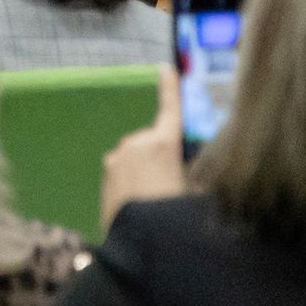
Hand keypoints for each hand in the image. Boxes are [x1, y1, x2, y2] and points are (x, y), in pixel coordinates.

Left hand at [101, 66, 186, 228]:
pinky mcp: (106, 170)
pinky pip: (124, 169)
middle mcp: (136, 142)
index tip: (165, 67)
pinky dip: (132, 179)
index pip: (170, 110)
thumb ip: (198, 171)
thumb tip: (199, 168)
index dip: (170, 89)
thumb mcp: (197, 190)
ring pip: (138, 156)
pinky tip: (139, 202)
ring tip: (156, 200)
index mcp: (163, 142)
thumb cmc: (174, 210)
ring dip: (146, 170)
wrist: (141, 238)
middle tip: (173, 186)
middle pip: (154, 143)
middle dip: (162, 156)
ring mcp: (117, 156)